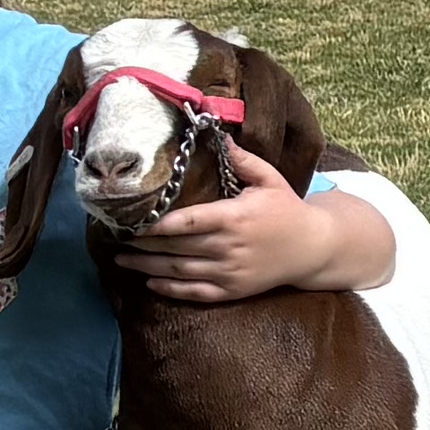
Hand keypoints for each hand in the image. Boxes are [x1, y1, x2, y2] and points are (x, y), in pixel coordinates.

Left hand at [118, 143, 353, 306]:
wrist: (313, 248)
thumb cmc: (288, 209)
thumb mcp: (269, 179)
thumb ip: (242, 160)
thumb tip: (219, 136)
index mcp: (233, 217)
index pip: (186, 222)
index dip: (155, 224)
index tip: (130, 221)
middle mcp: (228, 247)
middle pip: (175, 247)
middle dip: (142, 244)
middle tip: (116, 237)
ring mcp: (229, 272)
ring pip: (179, 271)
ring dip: (147, 266)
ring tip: (122, 259)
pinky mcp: (232, 290)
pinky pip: (195, 293)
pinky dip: (170, 290)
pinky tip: (150, 282)